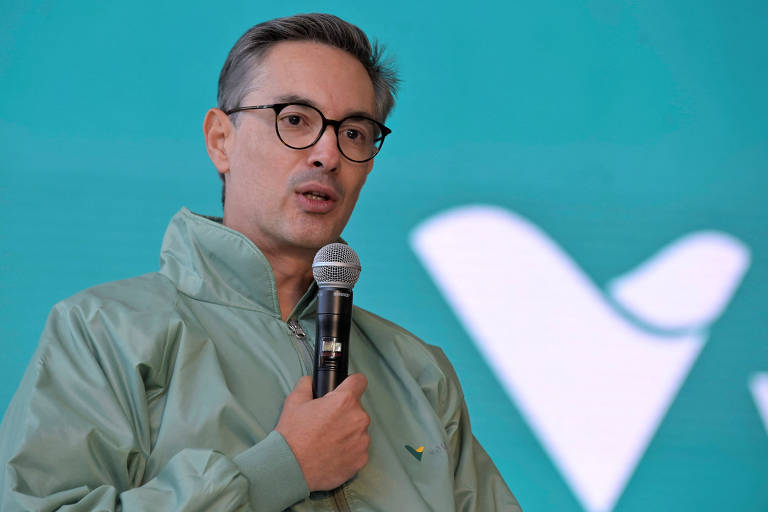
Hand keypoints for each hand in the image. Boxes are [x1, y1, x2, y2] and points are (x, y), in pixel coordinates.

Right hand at [275, 374, 369, 490]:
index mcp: (345, 401)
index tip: (347, 390)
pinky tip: (332, 454)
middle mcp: (358, 419)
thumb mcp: (294, 401)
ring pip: (359, 430)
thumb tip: (311, 381)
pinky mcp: (361, 459)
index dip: (351, 384)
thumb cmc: (293, 435)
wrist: (290, 468)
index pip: (359, 381)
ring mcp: (362, 441)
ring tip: (328, 441)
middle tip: (327, 422)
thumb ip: (306, 385)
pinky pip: (358, 449)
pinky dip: (349, 451)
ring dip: (348, 432)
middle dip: (345, 413)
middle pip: (357, 409)